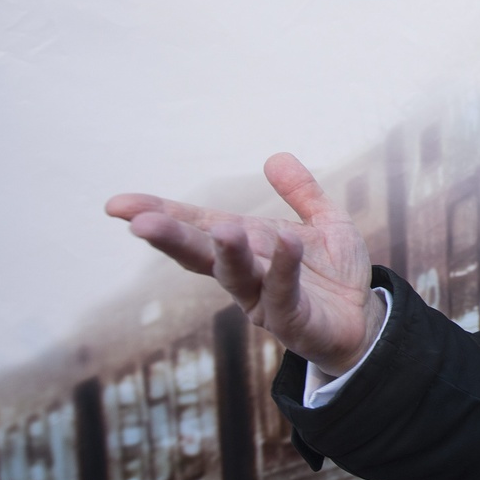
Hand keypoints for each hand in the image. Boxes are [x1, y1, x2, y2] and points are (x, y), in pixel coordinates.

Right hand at [105, 152, 384, 376]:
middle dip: (172, 238)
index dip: (160, 214)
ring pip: (237, 277)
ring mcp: (265, 301)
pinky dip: (283, 268)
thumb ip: (303, 193)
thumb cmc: (334, 275)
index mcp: (247, 246)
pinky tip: (286, 241)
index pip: (196, 227)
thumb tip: (275, 157)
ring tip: (222, 229)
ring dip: (227, 253)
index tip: (116, 205)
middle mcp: (246, 275)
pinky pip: (285, 293)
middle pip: (202, 255)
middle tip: (140, 223)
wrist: (363, 321)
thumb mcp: (324, 224)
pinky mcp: (293, 322)